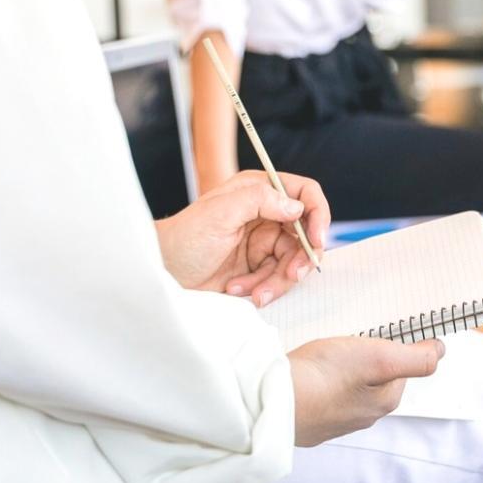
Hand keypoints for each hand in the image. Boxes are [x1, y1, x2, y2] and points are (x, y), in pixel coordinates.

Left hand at [155, 171, 329, 305]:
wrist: (164, 274)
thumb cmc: (184, 238)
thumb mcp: (220, 213)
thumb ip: (260, 200)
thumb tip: (297, 206)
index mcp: (259, 191)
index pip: (305, 193)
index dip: (318, 214)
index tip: (317, 240)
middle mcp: (266, 213)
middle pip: (306, 233)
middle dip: (301, 257)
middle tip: (292, 274)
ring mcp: (264, 241)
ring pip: (294, 260)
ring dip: (278, 280)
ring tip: (255, 292)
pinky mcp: (259, 266)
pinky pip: (278, 278)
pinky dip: (263, 287)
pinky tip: (239, 289)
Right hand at [289, 337, 445, 445]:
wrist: (271, 402)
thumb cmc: (323, 376)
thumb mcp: (379, 358)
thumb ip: (415, 358)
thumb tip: (440, 352)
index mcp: (385, 401)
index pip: (401, 366)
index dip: (391, 346)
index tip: (373, 335)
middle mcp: (365, 417)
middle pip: (377, 378)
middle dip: (366, 359)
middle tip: (346, 344)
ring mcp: (336, 422)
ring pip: (350, 387)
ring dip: (342, 371)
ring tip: (325, 358)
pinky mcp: (312, 422)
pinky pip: (325, 397)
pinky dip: (322, 383)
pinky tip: (309, 375)